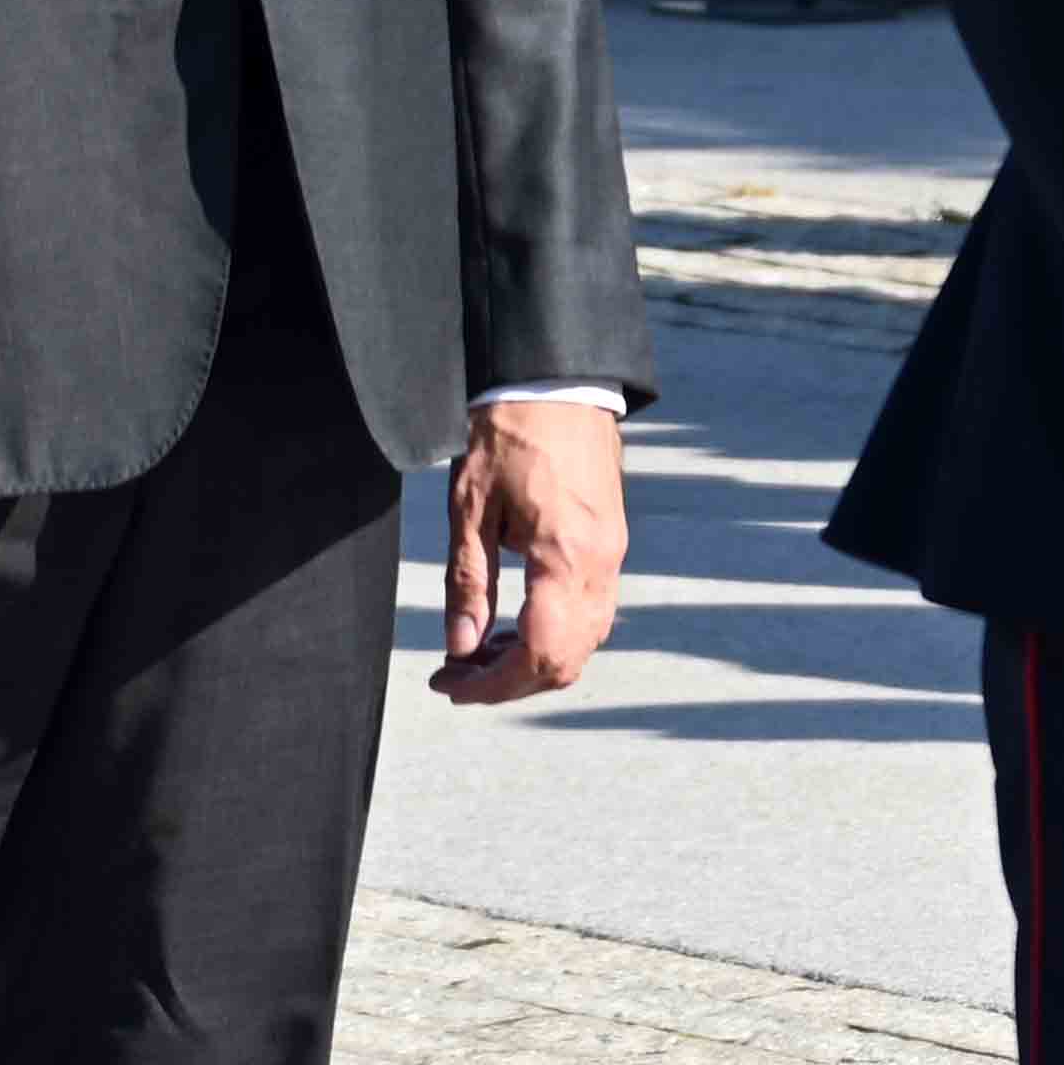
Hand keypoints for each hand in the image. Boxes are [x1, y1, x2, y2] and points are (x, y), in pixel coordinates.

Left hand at [436, 399, 627, 705]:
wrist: (557, 379)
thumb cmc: (508, 433)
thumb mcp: (471, 509)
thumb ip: (469, 585)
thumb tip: (461, 650)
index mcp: (567, 557)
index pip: (541, 654)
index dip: (494, 685)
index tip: (449, 685)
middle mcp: (602, 564)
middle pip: (569, 660)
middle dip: (512, 683)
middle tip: (457, 676)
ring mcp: (614, 554)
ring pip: (586, 641)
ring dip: (535, 661)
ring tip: (479, 653)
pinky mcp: (613, 543)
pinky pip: (592, 611)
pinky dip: (555, 634)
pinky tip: (514, 624)